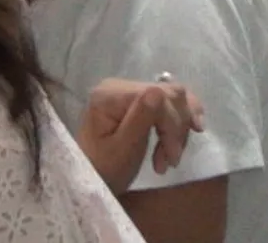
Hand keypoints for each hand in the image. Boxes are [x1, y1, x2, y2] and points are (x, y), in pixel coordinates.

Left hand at [75, 77, 205, 195]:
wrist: (90, 181)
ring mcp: (128, 92)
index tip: (172, 158)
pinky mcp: (136, 103)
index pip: (159, 95)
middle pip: (169, 95)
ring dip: (178, 130)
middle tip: (172, 160)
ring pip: (173, 100)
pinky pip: (167, 107)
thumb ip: (140, 118)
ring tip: (169, 159)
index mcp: (111, 95)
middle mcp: (119, 86)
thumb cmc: (104, 170)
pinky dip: (175, 126)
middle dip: (177, 128)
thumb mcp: (122, 150)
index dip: (173, 124)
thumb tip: (159, 91)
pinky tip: (177, 142)